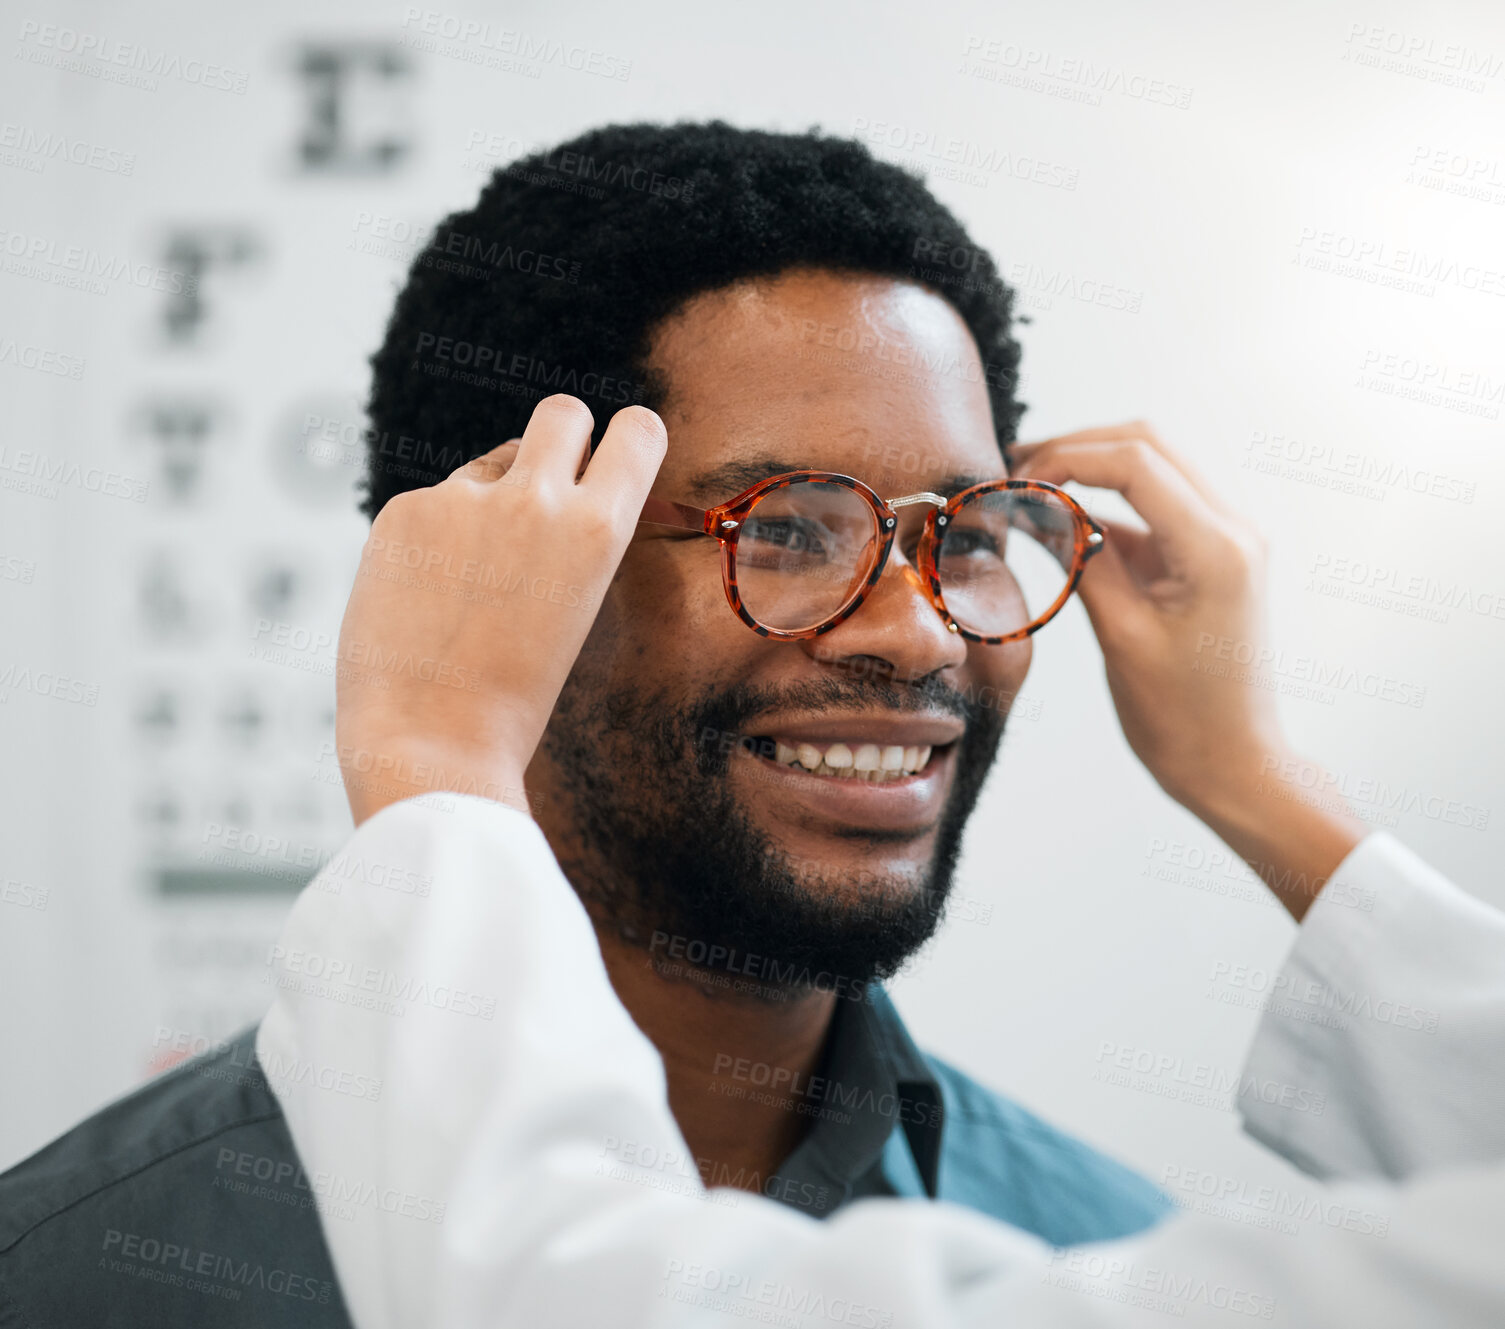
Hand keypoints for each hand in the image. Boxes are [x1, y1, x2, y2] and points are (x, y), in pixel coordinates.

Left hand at [334, 396, 665, 825]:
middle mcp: (537, 498)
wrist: (433, 739)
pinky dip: (431, 540)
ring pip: (488, 466)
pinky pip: (431, 505)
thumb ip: (568, 540)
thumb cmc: (512, 697)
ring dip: (487, 500)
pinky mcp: (405, 510)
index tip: (613, 456)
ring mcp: (463, 498)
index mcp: (599, 530)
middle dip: (562, 437)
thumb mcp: (574, 608)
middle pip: (562, 414)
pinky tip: (423, 599)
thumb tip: (547, 489)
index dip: (627, 439)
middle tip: (544, 488)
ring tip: (471, 586)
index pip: (638, 431)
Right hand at [1013, 422, 1364, 918]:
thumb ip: (1083, 560)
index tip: (1016, 480)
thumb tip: (1040, 507)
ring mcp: (1227, 539)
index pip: (1136, 462)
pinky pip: (1155, 506)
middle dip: (1077, 447)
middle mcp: (1233, 529)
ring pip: (1153, 466)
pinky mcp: (1211, 555)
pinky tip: (1060, 520)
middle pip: (1147, 444)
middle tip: (1015, 470)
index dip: (1067, 457)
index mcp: (1217, 548)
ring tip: (1029, 488)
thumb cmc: (1183, 717)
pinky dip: (1107, 503)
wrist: (1234, 764)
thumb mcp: (1121, 635)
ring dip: (1091, 468)